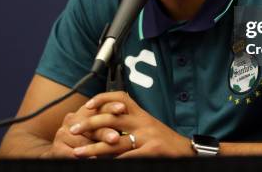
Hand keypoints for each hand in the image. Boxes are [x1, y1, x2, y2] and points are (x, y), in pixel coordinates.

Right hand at [41, 101, 127, 157]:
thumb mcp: (97, 130)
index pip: (99, 107)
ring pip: (81, 141)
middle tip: (116, 137)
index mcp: (84, 112)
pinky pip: (71, 153)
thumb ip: (109, 123)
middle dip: (105, 131)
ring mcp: (63, 133)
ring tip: (104, 152)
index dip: (111, 106)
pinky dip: (82, 157)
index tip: (123, 108)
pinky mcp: (57, 147)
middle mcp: (73, 119)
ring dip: (94, 147)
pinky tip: (92, 159)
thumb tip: (130, 123)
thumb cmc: (86, 140)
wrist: (61, 152)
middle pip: (92, 125)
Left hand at [70, 91, 192, 157]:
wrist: (189, 151)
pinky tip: (100, 164)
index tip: (86, 106)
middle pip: (111, 118)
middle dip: (89, 124)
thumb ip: (131, 124)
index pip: (120, 98)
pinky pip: (127, 156)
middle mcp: (143, 122)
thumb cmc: (166, 142)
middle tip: (72, 130)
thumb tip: (106, 127)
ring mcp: (147, 136)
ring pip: (114, 141)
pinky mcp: (152, 150)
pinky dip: (112, 161)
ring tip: (77, 153)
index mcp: (141, 114)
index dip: (102, 99)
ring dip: (93, 148)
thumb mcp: (149, 127)